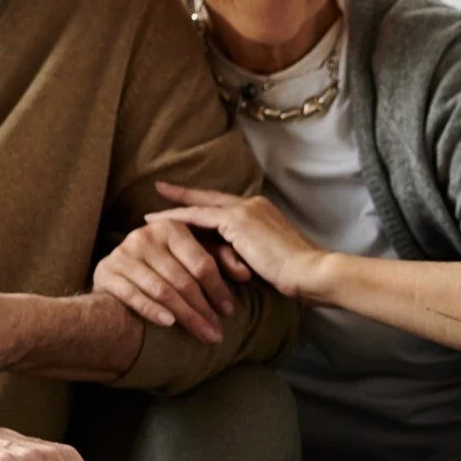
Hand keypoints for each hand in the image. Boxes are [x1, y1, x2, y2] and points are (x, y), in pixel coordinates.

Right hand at [95, 220, 250, 343]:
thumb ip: (222, 258)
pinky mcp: (107, 272)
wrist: (119, 272)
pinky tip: (169, 324)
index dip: (218, 290)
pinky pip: (134, 296)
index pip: (201, 263)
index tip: (230, 312)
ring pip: (162, 291)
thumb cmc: (166, 264)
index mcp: (171, 227)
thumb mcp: (195, 254)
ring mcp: (124, 254)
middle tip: (218, 332)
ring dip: (185, 316)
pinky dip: (153, 311)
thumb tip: (246, 274)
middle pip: (183, 280)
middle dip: (203, 310)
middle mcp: (145, 236)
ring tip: (203, 334)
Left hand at [143, 181, 328, 299]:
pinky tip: (157, 222)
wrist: (309, 271)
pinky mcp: (236, 220)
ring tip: (150, 214)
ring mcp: (244, 209)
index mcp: (263, 212)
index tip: (189, 202)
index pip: (227, 206)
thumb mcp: (269, 259)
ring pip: (200, 207)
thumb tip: (234, 264)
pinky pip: (198, 217)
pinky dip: (176, 219)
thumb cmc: (296, 274)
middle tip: (161, 187)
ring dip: (174, 209)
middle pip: (210, 198)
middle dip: (184, 194)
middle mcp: (253, 204)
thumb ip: (251, 253)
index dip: (206, 204)